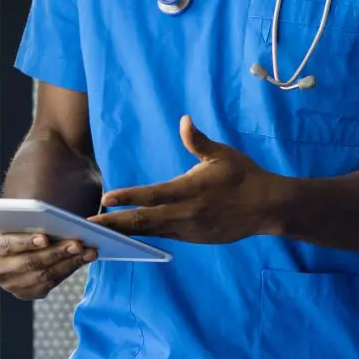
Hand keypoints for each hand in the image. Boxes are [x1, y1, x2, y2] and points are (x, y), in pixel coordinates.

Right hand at [0, 230, 93, 300]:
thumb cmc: (18, 229)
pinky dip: (67, 271)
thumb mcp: (17, 222)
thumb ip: (31, 220)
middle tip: (78, 244)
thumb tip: (60, 221)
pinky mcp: (25, 294)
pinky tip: (81, 261)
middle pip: (30, 263)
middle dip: (57, 253)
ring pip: (43, 276)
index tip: (45, 238)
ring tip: (88, 252)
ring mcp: (11, 285)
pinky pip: (49, 285)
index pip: (8, 245)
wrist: (11, 250)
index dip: (26, 242)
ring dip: (69, 263)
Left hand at [95, 117, 284, 245]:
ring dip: (126, 232)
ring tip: (101, 232)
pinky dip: (145, 237)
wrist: (268, 207)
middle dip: (115, 223)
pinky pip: (164, 237)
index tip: (106, 198)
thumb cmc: (243, 175)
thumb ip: (198, 141)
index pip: (153, 195)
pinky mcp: (194, 239)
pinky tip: (128, 236)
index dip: (128, 198)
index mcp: (191, 189)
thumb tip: (184, 120)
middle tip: (90, 225)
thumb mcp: (222, 154)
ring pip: (151, 233)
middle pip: (144, 221)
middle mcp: (187, 213)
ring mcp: (190, 230)